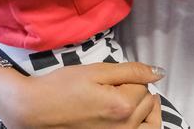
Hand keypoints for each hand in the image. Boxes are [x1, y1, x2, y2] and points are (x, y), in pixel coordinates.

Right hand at [0, 61, 164, 128]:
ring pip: (150, 123)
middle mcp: (124, 128)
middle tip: (118, 86)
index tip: (113, 77)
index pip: (144, 85)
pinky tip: (131, 116)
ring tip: (133, 100)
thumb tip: (158, 73)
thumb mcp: (96, 71)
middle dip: (138, 91)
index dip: (131, 76)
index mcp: (122, 106)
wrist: (35, 110)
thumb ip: (131, 71)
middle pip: (148, 103)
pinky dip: (140, 125)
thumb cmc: (61, 88)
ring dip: (146, 110)